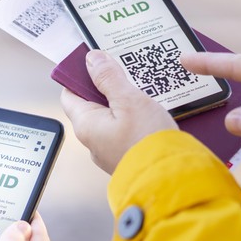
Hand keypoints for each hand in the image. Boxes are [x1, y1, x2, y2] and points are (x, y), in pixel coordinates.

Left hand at [61, 49, 176, 173]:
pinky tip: (149, 111)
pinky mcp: (128, 156)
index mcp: (86, 125)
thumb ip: (109, 78)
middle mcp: (93, 141)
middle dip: (106, 87)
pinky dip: (134, 118)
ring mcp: (110, 151)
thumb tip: (92, 59)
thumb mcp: (129, 101)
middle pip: (92, 105)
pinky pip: (125, 131)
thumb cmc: (148, 143)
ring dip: (123, 102)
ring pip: (111, 118)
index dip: (78, 75)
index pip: (69, 94)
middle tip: (123, 71)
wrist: (171, 181)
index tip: (94, 61)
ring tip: (140, 89)